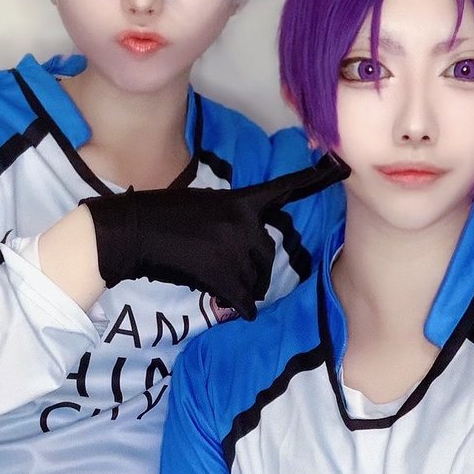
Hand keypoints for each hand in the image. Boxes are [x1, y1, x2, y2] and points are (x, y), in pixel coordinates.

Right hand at [81, 153, 347, 319]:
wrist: (131, 230)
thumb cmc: (161, 218)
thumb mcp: (204, 206)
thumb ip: (231, 223)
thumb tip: (246, 259)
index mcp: (240, 201)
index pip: (285, 189)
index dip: (316, 180)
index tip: (342, 166)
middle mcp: (242, 221)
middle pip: (267, 256)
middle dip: (254, 271)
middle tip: (226, 273)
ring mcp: (232, 247)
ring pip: (256, 281)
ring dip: (241, 290)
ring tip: (214, 282)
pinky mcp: (220, 273)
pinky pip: (243, 300)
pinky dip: (238, 308)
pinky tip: (229, 308)